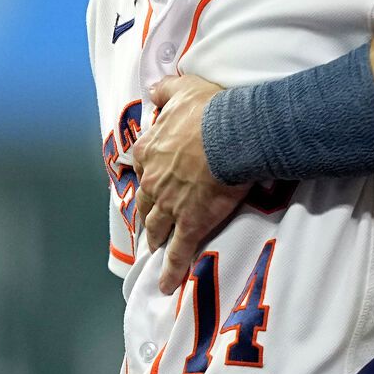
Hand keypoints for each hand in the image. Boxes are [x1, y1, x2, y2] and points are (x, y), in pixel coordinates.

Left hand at [132, 74, 248, 292]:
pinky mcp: (190, 224)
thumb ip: (165, 90)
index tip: (152, 176)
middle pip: (146, 200)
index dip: (149, 170)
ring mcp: (169, 205)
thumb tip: (153, 90)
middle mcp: (153, 179)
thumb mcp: (183, 88)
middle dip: (148, 211)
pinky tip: (166, 285)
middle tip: (150, 220)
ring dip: (155, 238)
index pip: (143, 162)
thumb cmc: (209, 110)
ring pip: (157, 226)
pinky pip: (177, 253)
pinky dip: (170, 271)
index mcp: (151, 149)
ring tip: (155, 249)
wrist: (230, 134)